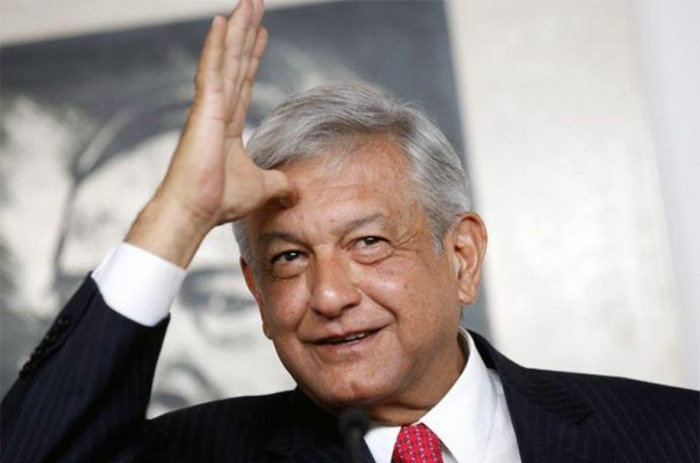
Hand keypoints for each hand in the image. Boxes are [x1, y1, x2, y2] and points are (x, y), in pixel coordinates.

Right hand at [126, 0, 292, 267]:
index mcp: (229, 124)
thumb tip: (294, 188)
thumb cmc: (220, 201)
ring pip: (226, 59)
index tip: (262, 33)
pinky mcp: (203, 109)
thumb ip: (278, 183)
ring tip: (248, 2)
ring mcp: (209, 107)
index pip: (244, 81)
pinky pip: (212, 70)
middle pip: (236, 62)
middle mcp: (218, 110)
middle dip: (247, 32)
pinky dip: (216, 46)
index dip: (253, 55)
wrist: (196, 212)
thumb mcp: (262, 187)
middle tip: (255, 3)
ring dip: (238, 29)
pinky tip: (222, 21)